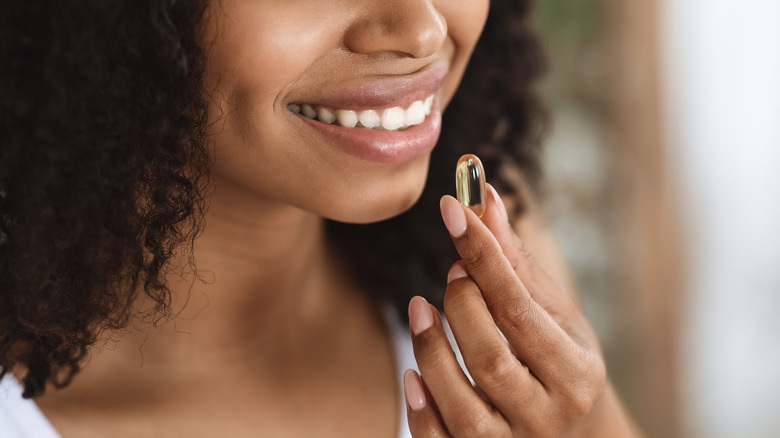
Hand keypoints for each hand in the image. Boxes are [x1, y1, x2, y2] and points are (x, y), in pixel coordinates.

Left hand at [404, 184, 610, 436]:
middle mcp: (548, 416)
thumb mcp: (554, 317)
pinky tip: (411, 372)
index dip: (483, 255)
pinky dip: (420, 407)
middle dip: (460, 304)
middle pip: (490, 356)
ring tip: (420, 308)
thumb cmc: (559, 365)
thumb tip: (483, 198)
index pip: (519, 308)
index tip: (452, 209)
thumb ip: (516, 264)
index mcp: (575, 374)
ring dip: (430, 347)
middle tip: (451, 273)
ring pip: (461, 403)